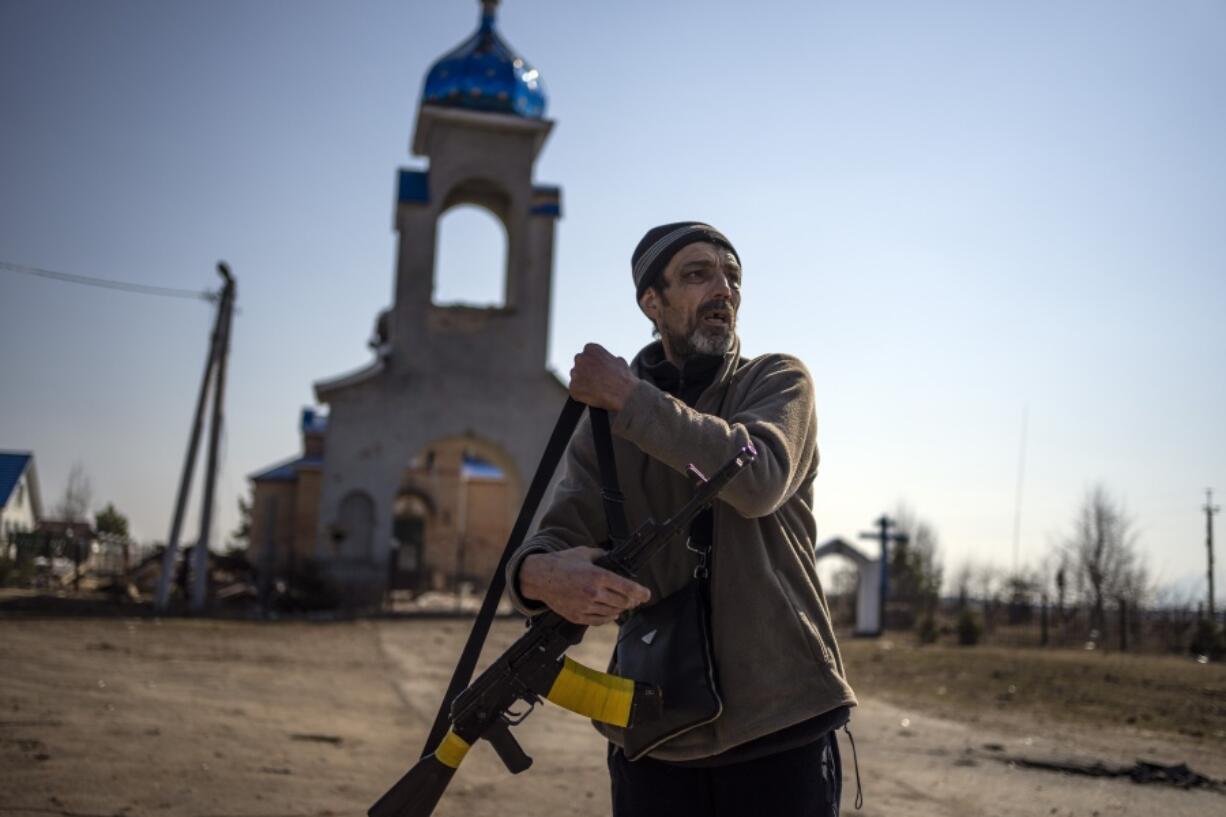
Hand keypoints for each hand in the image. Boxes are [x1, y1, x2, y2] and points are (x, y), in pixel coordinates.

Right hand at [519, 547, 650, 625]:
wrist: (540, 577)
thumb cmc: (562, 563)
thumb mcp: (584, 552)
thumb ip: (602, 555)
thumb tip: (613, 556)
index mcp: (597, 576)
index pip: (626, 588)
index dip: (640, 593)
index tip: (647, 594)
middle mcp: (593, 593)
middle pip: (622, 602)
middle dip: (632, 601)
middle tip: (636, 599)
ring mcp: (585, 606)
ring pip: (612, 613)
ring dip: (621, 609)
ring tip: (624, 605)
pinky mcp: (577, 616)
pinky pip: (599, 621)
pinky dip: (608, 617)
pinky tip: (611, 613)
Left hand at [569, 343, 638, 410]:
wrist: (624, 394)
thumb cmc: (624, 378)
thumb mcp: (618, 361)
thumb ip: (607, 359)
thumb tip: (607, 362)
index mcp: (591, 349)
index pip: (587, 354)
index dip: (593, 363)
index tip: (598, 370)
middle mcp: (580, 358)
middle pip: (579, 364)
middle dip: (585, 371)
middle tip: (596, 380)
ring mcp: (575, 374)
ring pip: (576, 378)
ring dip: (583, 383)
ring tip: (596, 389)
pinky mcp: (573, 388)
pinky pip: (575, 391)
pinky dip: (581, 395)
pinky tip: (593, 396)